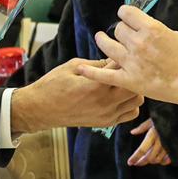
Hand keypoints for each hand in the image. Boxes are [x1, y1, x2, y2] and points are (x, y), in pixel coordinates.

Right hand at [13, 58, 144, 132]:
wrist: (40, 109)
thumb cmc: (53, 85)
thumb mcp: (74, 66)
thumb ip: (97, 64)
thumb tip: (114, 59)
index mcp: (97, 85)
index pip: (123, 69)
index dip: (122, 60)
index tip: (119, 55)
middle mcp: (105, 102)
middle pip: (136, 86)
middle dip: (132, 75)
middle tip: (123, 69)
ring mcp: (107, 115)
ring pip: (137, 102)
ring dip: (133, 90)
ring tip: (121, 83)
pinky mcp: (106, 123)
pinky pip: (130, 114)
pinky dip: (129, 104)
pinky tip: (118, 96)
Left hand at [79, 5, 177, 105]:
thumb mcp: (175, 36)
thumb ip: (156, 33)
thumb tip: (145, 31)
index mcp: (151, 28)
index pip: (127, 13)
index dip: (126, 14)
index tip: (127, 17)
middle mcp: (138, 43)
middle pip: (118, 30)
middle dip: (121, 31)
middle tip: (124, 35)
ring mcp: (131, 62)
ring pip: (107, 45)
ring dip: (103, 41)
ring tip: (101, 39)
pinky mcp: (129, 80)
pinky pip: (104, 75)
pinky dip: (91, 72)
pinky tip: (80, 68)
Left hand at [127, 118, 172, 166]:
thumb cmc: (164, 117)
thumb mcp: (152, 119)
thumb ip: (142, 127)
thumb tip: (132, 132)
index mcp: (153, 134)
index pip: (141, 150)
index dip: (135, 157)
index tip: (130, 162)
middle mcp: (160, 142)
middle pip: (149, 157)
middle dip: (141, 162)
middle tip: (136, 162)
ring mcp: (168, 146)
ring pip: (157, 160)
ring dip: (150, 161)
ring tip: (146, 160)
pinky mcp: (174, 148)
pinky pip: (167, 159)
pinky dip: (162, 161)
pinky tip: (158, 160)